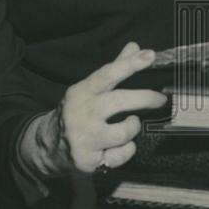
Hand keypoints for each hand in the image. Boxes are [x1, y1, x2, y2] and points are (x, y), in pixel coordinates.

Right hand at [23, 42, 167, 177]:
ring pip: (123, 132)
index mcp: (82, 92)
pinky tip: (121, 146)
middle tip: (161, 99)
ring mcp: (84, 139)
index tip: (150, 55)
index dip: (130, 64)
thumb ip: (114, 69)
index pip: (107, 74)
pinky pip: (120, 155)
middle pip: (119, 102)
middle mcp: (82, 114)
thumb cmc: (78, 111)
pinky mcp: (89, 161)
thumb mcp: (89, 89)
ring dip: (133, 127)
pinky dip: (126, 150)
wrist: (48, 146)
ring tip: (131, 123)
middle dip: (145, 98)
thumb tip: (135, 47)